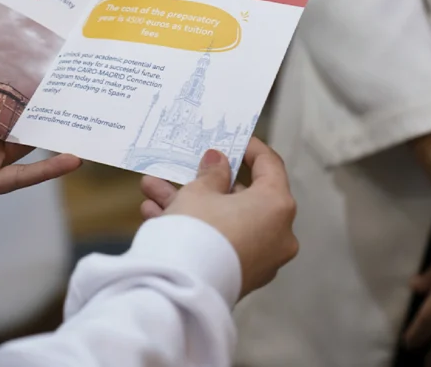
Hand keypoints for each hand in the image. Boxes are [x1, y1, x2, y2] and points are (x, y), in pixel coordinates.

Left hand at [0, 90, 80, 210]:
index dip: (19, 84)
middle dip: (43, 105)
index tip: (47, 68)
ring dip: (52, 133)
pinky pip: (21, 177)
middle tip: (75, 88)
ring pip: (26, 143)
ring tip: (84, 118)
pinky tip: (71, 159)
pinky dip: (47, 170)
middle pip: (18, 117)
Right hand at [140, 138, 298, 298]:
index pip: (270, 166)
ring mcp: (260, 258)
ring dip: (189, 203)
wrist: (181, 290)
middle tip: (185, 167)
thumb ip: (212, 172)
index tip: (234, 140)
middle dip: (207, 181)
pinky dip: (194, 227)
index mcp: (276, 205)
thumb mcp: (199, 190)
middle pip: (243, 196)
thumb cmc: (198, 230)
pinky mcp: (240, 276)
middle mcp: (277, 234)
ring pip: (224, 220)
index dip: (251, 148)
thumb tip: (218, 161)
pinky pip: (218, 242)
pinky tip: (155, 214)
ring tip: (152, 188)